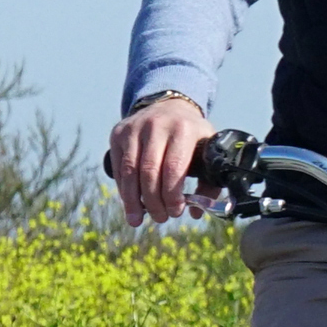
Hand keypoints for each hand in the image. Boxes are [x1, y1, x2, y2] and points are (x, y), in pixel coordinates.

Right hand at [107, 92, 214, 226]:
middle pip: (149, 172)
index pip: (174, 168)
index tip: (176, 212)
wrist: (169, 106)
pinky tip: (130, 203)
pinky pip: (119, 168)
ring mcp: (134, 128)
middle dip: (154, 201)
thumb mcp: (206, 151)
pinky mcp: (118, 133)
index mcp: (183, 129)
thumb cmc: (191, 136)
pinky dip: (123, 189)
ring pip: (130, 172)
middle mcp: (157, 125)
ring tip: (137, 219)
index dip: (172, 195)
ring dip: (133, 200)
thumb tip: (197, 213)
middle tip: (161, 218)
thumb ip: (208, 182)